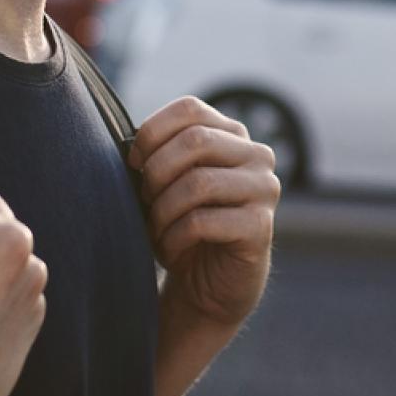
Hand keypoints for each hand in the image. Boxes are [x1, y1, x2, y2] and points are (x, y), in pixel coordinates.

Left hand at [130, 96, 281, 326]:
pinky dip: (174, 237)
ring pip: (198, 182)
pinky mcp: (261, 227)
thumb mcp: (170, 182)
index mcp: (233, 135)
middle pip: (195, 140)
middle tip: (144, 201)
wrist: (208, 285)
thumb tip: (131, 144)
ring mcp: (265, 189)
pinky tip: (170, 250)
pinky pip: (203, 221)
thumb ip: (161, 154)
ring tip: (155, 229)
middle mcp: (257, 155)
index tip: (133, 162)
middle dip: (156, 172)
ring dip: (162, 210)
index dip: (153, 131)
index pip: (190, 109)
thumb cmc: (183, 226)